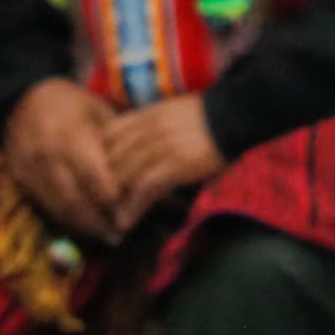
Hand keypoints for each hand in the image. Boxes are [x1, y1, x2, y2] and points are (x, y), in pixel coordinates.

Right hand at [2, 78, 128, 246]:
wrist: (21, 101)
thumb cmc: (70, 104)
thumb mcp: (97, 111)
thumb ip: (116, 142)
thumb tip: (145, 171)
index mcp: (70, 135)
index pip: (93, 177)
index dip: (112, 199)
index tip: (130, 213)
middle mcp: (47, 157)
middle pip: (74, 201)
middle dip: (97, 223)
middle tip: (119, 236)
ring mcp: (29, 172)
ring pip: (58, 210)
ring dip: (82, 227)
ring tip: (106, 236)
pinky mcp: (20, 182)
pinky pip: (45, 208)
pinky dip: (66, 220)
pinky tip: (84, 226)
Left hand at [100, 94, 227, 234]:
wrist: (236, 116)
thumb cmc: (209, 116)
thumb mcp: (173, 111)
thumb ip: (151, 122)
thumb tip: (135, 141)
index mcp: (146, 115)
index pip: (107, 136)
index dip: (98, 159)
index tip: (98, 179)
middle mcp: (147, 130)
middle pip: (110, 159)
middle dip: (101, 185)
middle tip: (98, 208)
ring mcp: (160, 148)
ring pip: (123, 177)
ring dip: (112, 203)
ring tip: (108, 221)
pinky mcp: (174, 166)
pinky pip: (143, 190)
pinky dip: (132, 209)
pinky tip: (126, 223)